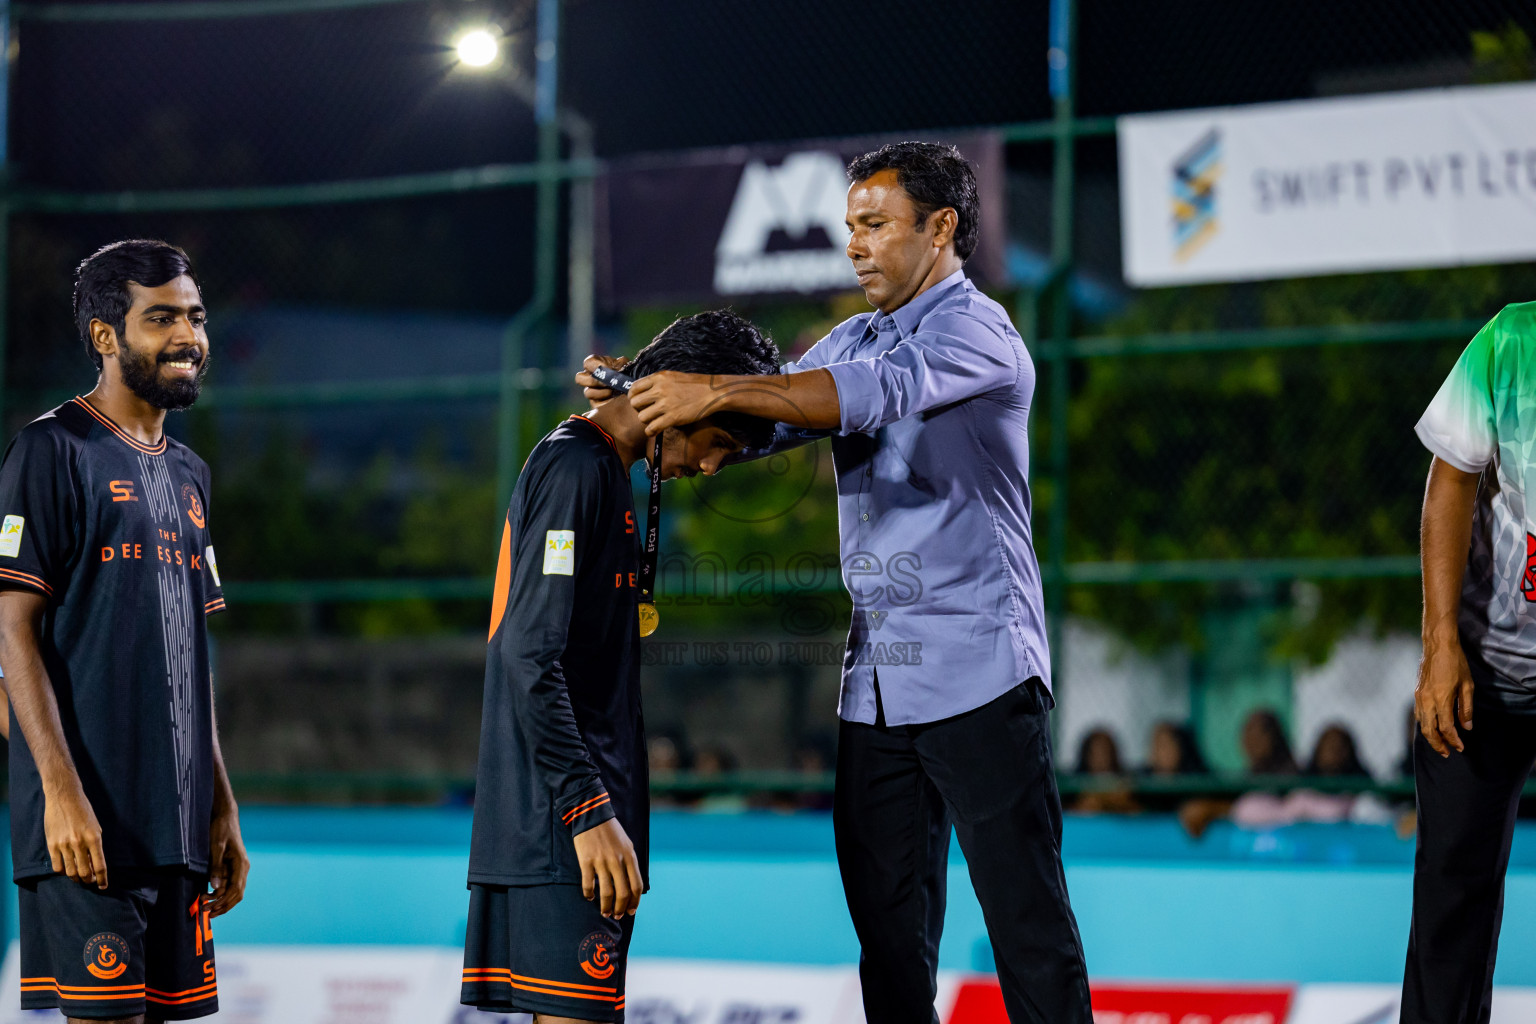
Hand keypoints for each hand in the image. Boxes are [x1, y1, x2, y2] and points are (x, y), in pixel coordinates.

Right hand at [44, 783, 106, 887]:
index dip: (102, 879)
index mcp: (94, 838)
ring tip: (80, 878)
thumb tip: (95, 865)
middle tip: (91, 881)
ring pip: (70, 872)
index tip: (103, 886)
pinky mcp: (52, 845)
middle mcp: (79, 843)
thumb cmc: (84, 812)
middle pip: (85, 872)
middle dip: (89, 880)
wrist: (64, 798)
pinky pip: (57, 866)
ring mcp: (64, 845)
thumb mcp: (96, 827)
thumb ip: (95, 846)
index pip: (100, 865)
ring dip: (76, 878)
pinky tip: (67, 870)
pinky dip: (63, 872)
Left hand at [206, 806, 249, 916]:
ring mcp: (238, 868)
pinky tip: (209, 896)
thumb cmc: (221, 829)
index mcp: (241, 863)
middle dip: (223, 905)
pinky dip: (220, 893)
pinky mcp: (232, 867)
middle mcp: (243, 868)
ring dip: (221, 901)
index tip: (211, 909)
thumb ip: (216, 866)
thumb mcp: (216, 846)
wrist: (225, 817)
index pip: (236, 889)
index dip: (224, 901)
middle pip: (237, 894)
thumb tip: (216, 886)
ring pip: (233, 891)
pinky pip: (229, 885)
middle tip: (207, 913)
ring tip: (205, 906)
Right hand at [572, 818, 642, 919]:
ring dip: (605, 906)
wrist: (592, 816)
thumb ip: (630, 863)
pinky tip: (590, 897)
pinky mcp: (586, 861)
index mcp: (630, 857)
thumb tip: (631, 885)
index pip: (636, 886)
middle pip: (623, 893)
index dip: (635, 902)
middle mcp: (617, 861)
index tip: (631, 911)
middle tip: (616, 915)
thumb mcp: (627, 845)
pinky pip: (588, 884)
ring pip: (606, 892)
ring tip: (604, 912)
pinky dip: (589, 894)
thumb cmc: (611, 831)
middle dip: (620, 908)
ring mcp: (601, 862)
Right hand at [577, 355, 630, 408]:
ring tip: (612, 392)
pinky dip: (605, 402)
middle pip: (580, 378)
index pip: (588, 363)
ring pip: (587, 392)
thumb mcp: (626, 365)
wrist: (632, 388)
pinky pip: (596, 404)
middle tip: (606, 383)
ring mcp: (592, 390)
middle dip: (593, 381)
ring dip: (600, 393)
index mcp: (596, 365)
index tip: (607, 368)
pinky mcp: (596, 403)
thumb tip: (611, 370)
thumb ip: (619, 364)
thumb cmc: (627, 373)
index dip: (595, 366)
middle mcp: (590, 377)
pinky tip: (614, 400)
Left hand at [629, 371, 718, 434]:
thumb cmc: (693, 385)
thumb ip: (657, 382)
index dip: (633, 397)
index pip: (634, 388)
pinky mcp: (673, 417)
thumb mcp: (672, 376)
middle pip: (635, 403)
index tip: (637, 402)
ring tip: (654, 420)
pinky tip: (655, 430)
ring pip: (642, 417)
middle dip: (638, 409)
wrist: (712, 392)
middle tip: (647, 411)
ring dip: (646, 421)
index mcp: (658, 378)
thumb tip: (642, 391)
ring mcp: (666, 404)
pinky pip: (652, 428)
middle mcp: (659, 390)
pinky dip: (651, 431)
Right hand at [1416, 636, 1473, 756]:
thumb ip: (1466, 708)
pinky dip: (1425, 724)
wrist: (1437, 645)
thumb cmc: (1455, 663)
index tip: (1461, 748)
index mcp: (1441, 699)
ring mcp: (1419, 696)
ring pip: (1421, 723)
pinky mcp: (1417, 692)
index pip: (1446, 728)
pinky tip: (1432, 726)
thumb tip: (1467, 727)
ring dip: (1430, 736)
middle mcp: (1427, 700)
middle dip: (1438, 744)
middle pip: (1429, 730)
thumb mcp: (1467, 685)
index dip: (1454, 740)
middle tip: (1447, 753)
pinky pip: (1418, 714)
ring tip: (1440, 743)